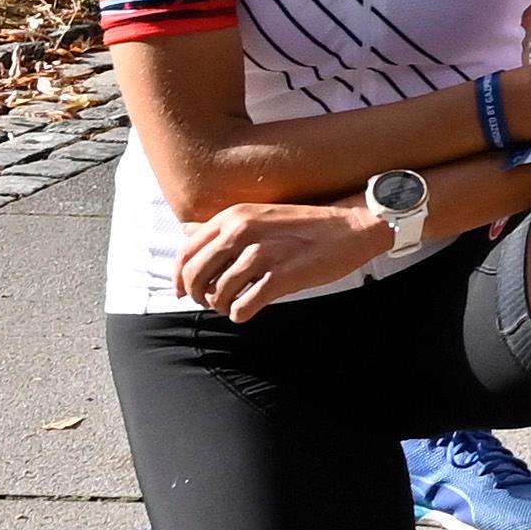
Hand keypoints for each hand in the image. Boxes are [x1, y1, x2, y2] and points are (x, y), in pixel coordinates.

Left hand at [168, 198, 396, 319]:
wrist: (350, 228)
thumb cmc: (303, 225)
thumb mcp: (257, 215)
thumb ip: (220, 226)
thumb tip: (185, 232)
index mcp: (233, 217)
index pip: (186, 252)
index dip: (179, 277)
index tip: (183, 291)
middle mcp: (243, 232)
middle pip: (196, 276)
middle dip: (198, 296)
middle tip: (210, 302)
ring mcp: (262, 254)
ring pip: (218, 295)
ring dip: (222, 306)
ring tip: (235, 304)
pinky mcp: (281, 277)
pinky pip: (243, 307)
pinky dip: (241, 314)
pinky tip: (249, 310)